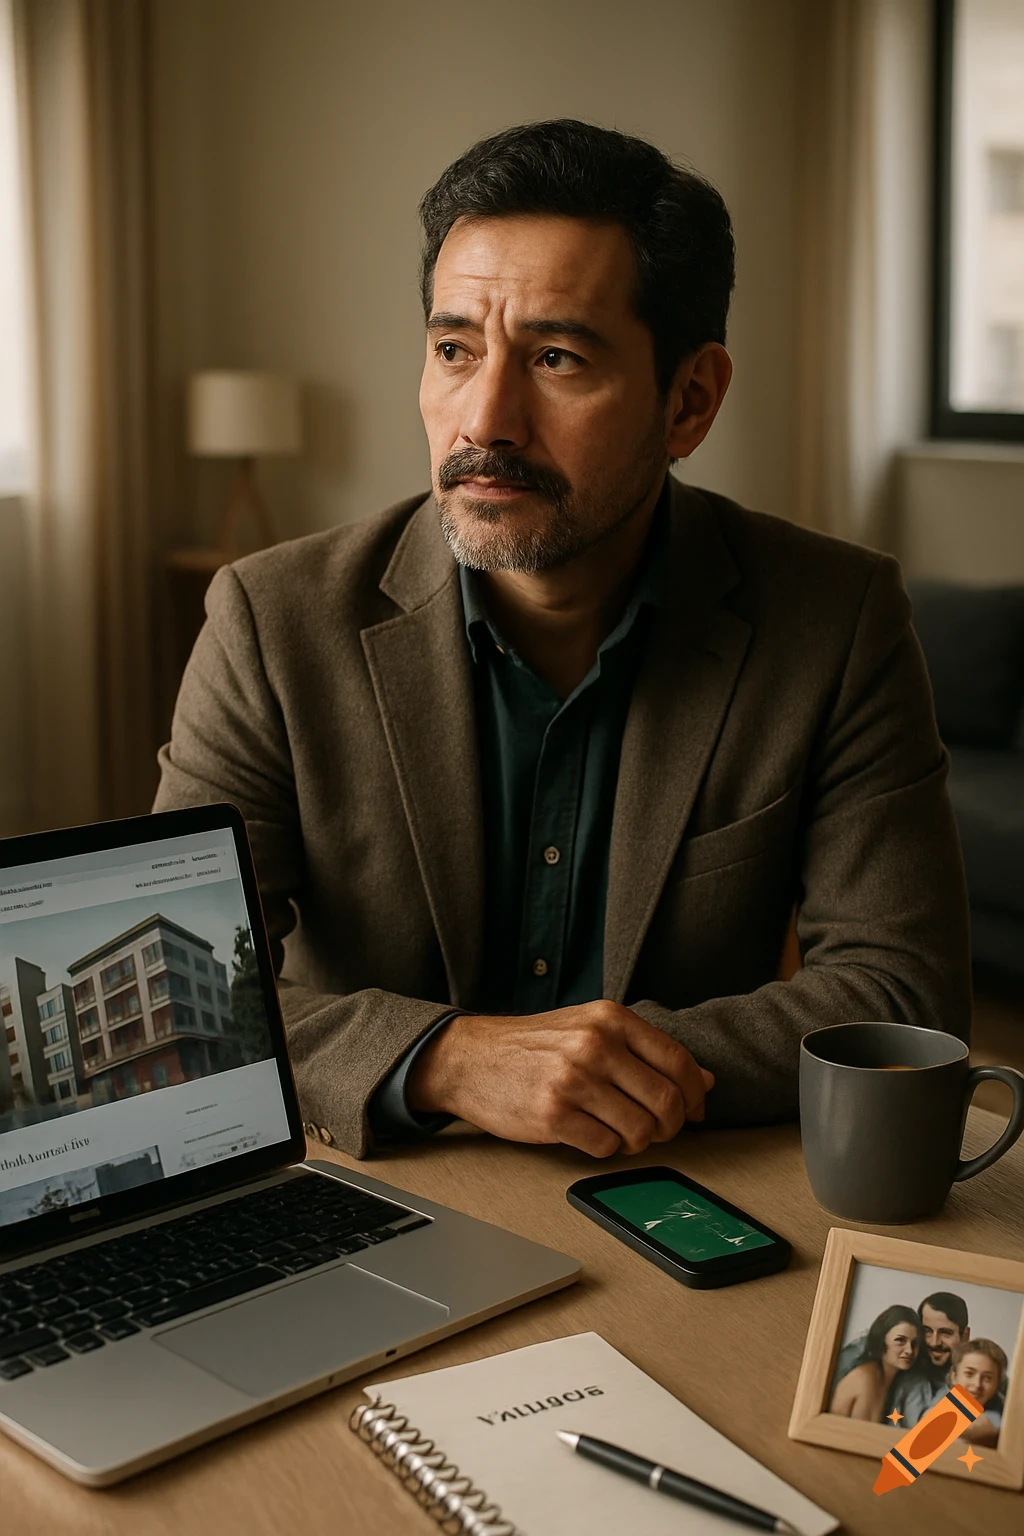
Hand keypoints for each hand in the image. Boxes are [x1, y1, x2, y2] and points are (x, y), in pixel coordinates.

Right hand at [407, 1001, 713, 1157]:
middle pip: (666, 1101)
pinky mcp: (553, 1114)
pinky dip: (607, 1149)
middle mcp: (595, 1045)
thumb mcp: (591, 1028)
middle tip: (658, 1129)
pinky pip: (606, 1147)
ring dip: (639, 1141)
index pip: (678, 1061)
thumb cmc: (535, 1045)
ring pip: (640, 1130)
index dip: (694, 1095)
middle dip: (671, 1125)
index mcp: (610, 1018)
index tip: (693, 1111)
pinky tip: (592, 1134)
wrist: (471, 1057)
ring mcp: (573, 1080)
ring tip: (621, 1132)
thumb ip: (646, 1050)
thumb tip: (704, 1081)